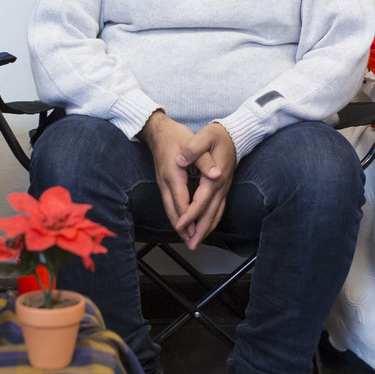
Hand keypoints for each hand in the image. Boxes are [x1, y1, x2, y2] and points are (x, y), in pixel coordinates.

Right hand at [138, 111, 199, 243]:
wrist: (157, 130)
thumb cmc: (177, 135)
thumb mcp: (193, 142)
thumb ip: (205, 160)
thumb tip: (217, 175)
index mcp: (174, 174)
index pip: (181, 201)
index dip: (187, 218)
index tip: (193, 232)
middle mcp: (166, 182)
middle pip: (173, 211)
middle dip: (183, 229)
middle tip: (192, 243)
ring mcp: (163, 184)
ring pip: (170, 210)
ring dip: (179, 225)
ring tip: (189, 238)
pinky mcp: (164, 183)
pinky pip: (169, 204)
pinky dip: (177, 216)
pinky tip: (183, 223)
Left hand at [174, 122, 235, 249]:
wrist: (235, 135)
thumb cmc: (217, 135)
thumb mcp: (204, 136)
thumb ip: (194, 149)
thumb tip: (183, 160)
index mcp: (214, 177)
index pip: (201, 201)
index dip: (189, 215)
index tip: (180, 225)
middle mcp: (220, 186)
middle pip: (210, 213)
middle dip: (199, 230)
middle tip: (191, 245)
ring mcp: (224, 189)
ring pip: (216, 214)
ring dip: (206, 229)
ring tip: (196, 242)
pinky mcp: (223, 188)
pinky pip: (218, 209)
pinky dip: (212, 221)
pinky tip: (205, 227)